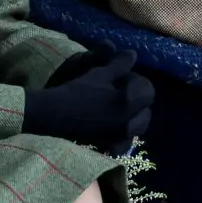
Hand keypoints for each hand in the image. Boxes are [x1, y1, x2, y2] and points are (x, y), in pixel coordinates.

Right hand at [23, 48, 153, 155]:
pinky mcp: (109, 147)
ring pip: (138, 126)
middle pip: (146, 109)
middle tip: (119, 93)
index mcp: (129, 102)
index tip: (121, 78)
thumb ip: (120, 64)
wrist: (54, 117)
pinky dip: (122, 136)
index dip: (135, 80)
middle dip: (138, 100)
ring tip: (116, 110)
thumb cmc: (77, 91)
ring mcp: (120, 137)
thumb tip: (133, 55)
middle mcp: (129, 122)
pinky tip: (112, 129)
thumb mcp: (99, 73)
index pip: (148, 88)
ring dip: (132, 116)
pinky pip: (125, 142)